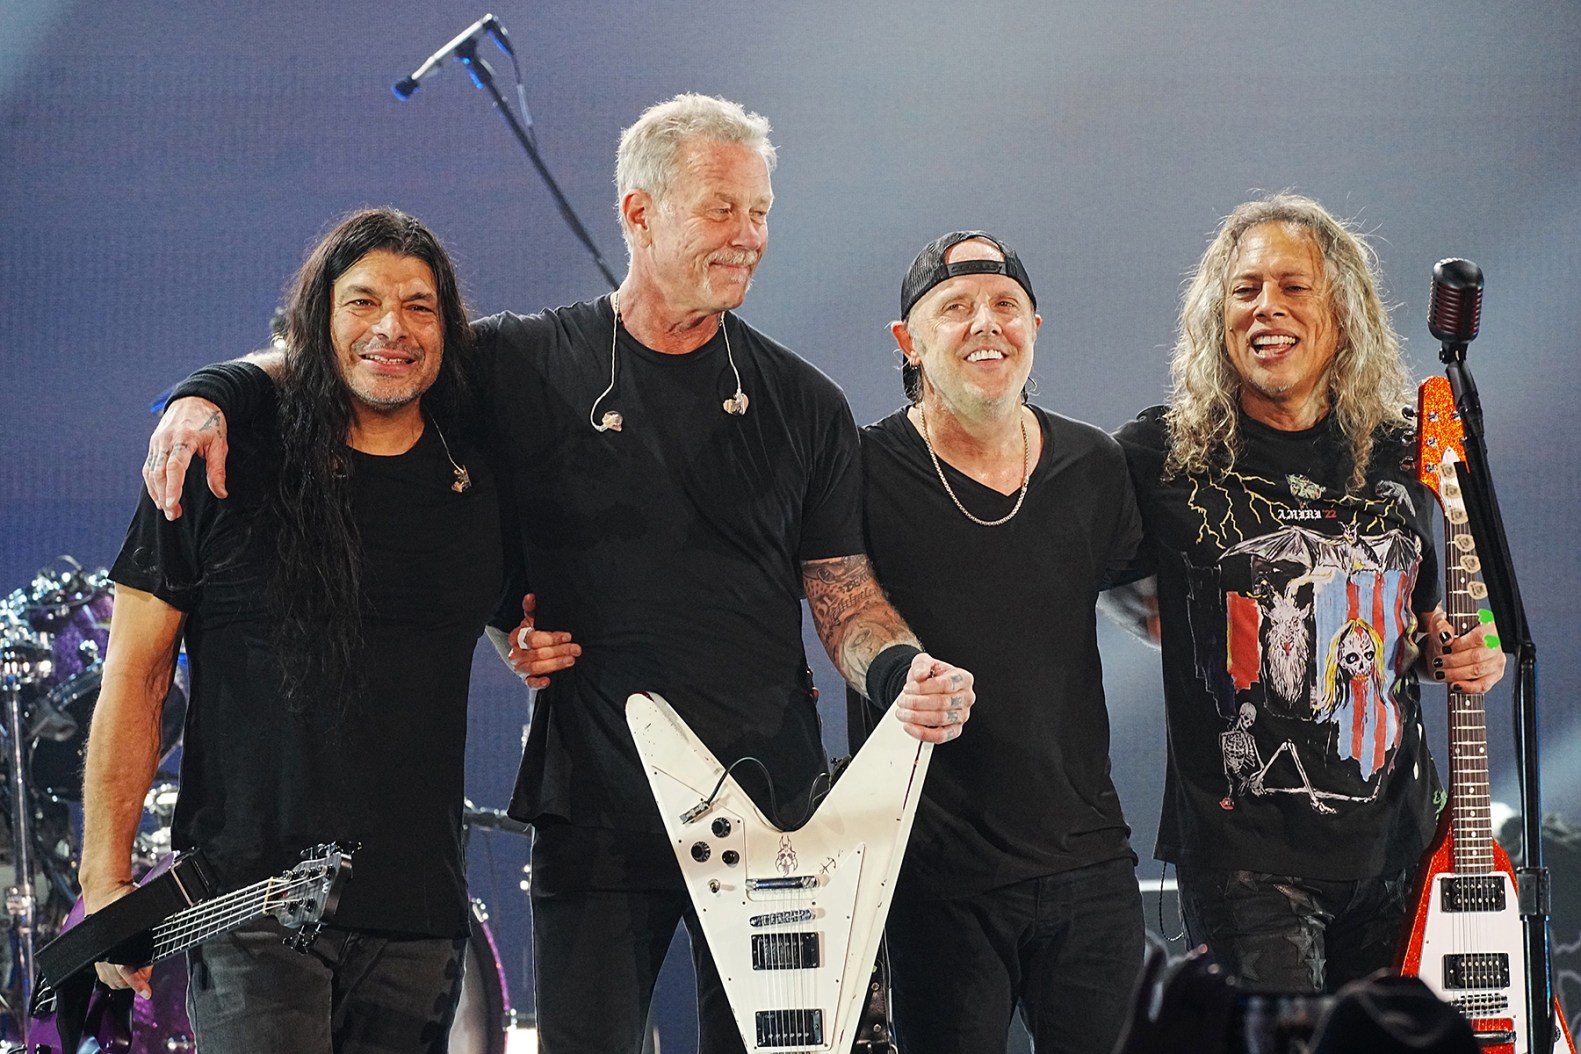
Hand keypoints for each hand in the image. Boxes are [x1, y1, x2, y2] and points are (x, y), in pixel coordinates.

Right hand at [84, 880, 152, 998]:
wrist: (105, 888)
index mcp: (114, 944)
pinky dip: (113, 974)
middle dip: (134, 981)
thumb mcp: (142, 914)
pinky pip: (101, 973)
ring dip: (123, 979)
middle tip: (147, 971)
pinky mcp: (93, 953)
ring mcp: (95, 954)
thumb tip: (156, 949)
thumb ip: (148, 932)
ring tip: (138, 970)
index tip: (147, 992)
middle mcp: (101, 953)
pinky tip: (123, 968)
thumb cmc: (123, 898)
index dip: (138, 984)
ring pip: (109, 980)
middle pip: (118, 981)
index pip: (126, 971)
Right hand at [144, 396, 228, 519]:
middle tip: (172, 514)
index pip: (175, 466)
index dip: (172, 487)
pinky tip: (159, 495)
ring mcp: (157, 442)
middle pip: (158, 472)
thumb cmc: (211, 422)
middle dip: (163, 495)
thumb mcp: (219, 443)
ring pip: (150, 471)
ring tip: (167, 509)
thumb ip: (218, 469)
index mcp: (185, 438)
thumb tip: (221, 493)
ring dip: (156, 492)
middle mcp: (166, 440)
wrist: (195, 399)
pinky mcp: (153, 444)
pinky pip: (148, 466)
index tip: (172, 504)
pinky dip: (152, 483)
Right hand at [506, 594, 579, 688]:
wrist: (529, 650)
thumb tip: (531, 596)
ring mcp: (520, 667)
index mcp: (516, 636)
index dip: (551, 637)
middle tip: (576, 648)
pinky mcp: (525, 679)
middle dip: (559, 650)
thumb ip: (532, 609)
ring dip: (554, 664)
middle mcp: (515, 652)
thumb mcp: (533, 619)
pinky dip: (538, 682)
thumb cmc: (534, 632)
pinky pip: (529, 683)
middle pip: (536, 653)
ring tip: (571, 660)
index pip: (532, 637)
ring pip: (534, 667)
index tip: (568, 635)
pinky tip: (549, 681)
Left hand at [892, 652, 974, 742]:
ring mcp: (962, 715)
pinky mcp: (954, 730)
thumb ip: (921, 664)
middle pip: (942, 703)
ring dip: (917, 717)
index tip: (908, 688)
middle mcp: (966, 698)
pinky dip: (923, 733)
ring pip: (940, 719)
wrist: (923, 688)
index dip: (924, 688)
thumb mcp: (923, 662)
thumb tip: (920, 673)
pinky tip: (909, 726)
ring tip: (902, 713)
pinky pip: (940, 736)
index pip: (946, 685)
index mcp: (963, 679)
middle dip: (917, 703)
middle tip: (902, 701)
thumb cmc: (927, 675)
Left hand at [1420, 608, 1505, 694]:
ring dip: (1456, 674)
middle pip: (1477, 656)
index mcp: (1487, 626)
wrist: (1444, 648)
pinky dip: (1468, 687)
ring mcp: (1497, 660)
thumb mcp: (1439, 624)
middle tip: (1438, 662)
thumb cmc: (1445, 634)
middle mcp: (1496, 643)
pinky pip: (1483, 685)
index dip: (1460, 645)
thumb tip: (1446, 637)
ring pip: (1478, 671)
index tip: (1444, 648)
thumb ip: (1441, 627)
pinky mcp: (1494, 675)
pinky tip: (1455, 685)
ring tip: (1441, 673)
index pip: (1479, 638)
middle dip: (1453, 662)